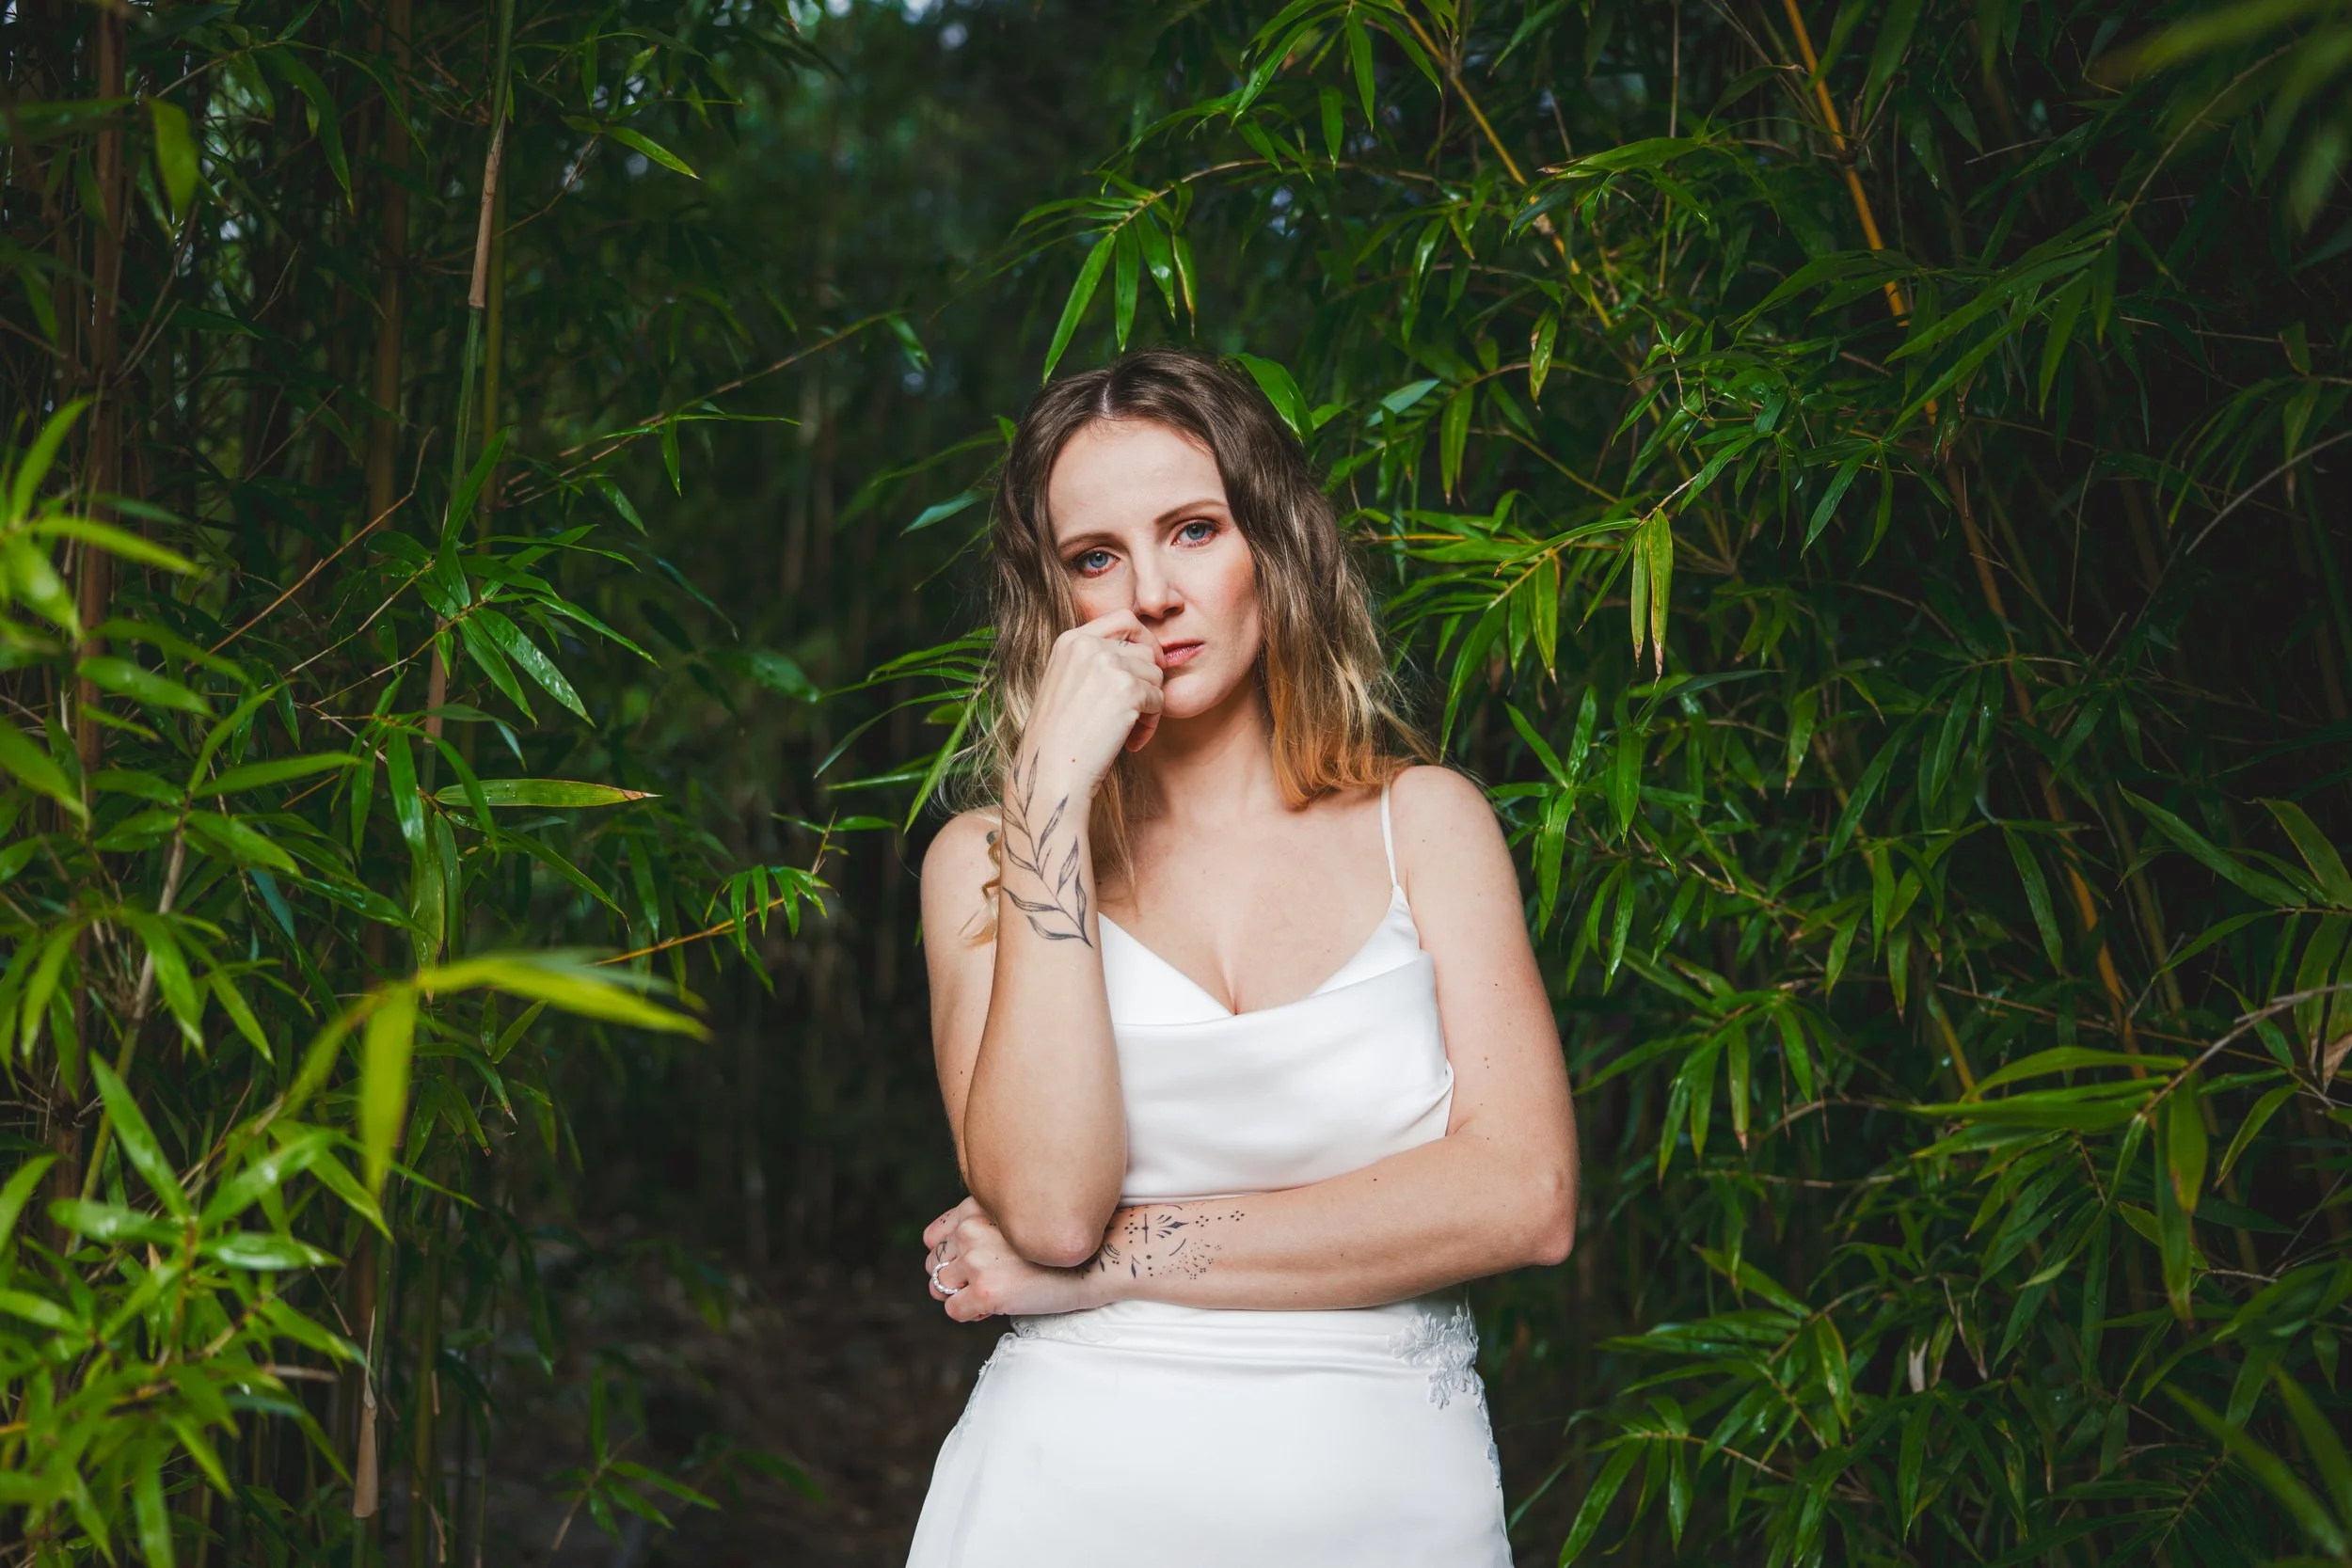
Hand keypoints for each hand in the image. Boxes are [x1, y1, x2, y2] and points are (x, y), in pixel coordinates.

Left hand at [924, 1198, 1103, 1321]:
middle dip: (955, 1278)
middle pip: (934, 1264)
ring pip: (939, 1287)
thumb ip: (982, 1221)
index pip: (935, 1238)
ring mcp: (977, 1261)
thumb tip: (942, 1247)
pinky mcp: (985, 1291)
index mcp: (976, 1208)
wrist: (1100, 1257)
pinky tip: (997, 1305)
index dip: (952, 1257)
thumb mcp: (1018, 1214)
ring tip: (994, 1293)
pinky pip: (954, 1310)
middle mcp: (970, 1230)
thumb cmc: (1062, 1239)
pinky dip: (971, 1313)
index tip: (976, 1264)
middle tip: (988, 1282)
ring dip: (961, 1295)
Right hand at [1020, 611, 1166, 796]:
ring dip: (1150, 705)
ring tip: (1128, 730)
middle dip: (1147, 682)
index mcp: (1070, 640)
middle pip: (1146, 650)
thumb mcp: (1065, 683)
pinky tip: (1130, 741)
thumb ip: (1093, 662)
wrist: (1050, 771)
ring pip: (1156, 674)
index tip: (1145, 667)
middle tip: (1134, 712)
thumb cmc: (1059, 738)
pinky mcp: (1127, 689)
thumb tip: (1144, 653)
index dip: (1144, 640)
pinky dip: (1151, 724)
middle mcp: (1088, 645)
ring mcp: (1108, 665)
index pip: (1125, 619)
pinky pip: (1159, 699)